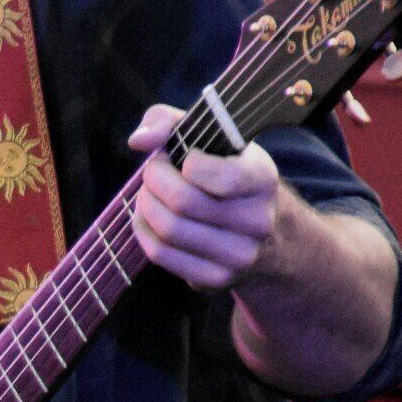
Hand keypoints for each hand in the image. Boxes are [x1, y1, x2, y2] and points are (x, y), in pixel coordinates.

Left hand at [128, 102, 284, 291]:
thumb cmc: (226, 172)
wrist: (263, 231)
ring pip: (169, 229)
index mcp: (262, 179)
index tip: (182, 156)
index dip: (187, 161)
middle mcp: (257, 221)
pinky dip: (144, 231)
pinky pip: (161, 254)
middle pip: (183, 201)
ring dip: (146, 205)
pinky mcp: (216, 279)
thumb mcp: (211, 137)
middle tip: (153, 171)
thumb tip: (139, 140)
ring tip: (150, 193)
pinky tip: (150, 218)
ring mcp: (239, 255)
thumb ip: (169, 121)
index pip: (222, 175)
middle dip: (154, 180)